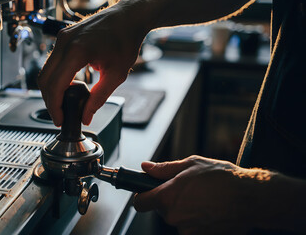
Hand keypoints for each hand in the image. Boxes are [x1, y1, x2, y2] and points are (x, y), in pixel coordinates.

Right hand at [38, 0, 151, 125]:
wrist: (128, 17)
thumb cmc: (126, 39)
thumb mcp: (116, 74)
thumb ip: (98, 98)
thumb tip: (86, 116)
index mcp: (77, 51)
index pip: (55, 85)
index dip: (55, 106)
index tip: (59, 119)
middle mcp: (64, 42)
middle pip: (44, 80)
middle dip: (50, 101)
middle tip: (60, 115)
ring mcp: (62, 38)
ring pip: (45, 71)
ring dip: (52, 90)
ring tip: (64, 104)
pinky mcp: (63, 37)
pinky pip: (52, 62)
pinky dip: (56, 78)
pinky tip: (68, 88)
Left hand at [133, 155, 277, 233]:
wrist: (251, 198)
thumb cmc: (223, 178)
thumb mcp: (191, 165)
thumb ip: (164, 169)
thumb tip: (146, 167)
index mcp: (168, 197)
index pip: (140, 203)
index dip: (143, 196)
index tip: (148, 192)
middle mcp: (174, 217)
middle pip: (161, 210)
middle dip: (169, 200)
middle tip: (188, 189)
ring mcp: (187, 230)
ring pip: (177, 219)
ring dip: (184, 210)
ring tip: (203, 198)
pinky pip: (190, 227)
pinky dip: (196, 220)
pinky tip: (209, 209)